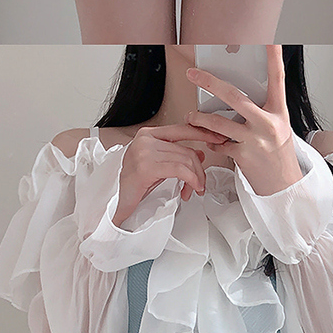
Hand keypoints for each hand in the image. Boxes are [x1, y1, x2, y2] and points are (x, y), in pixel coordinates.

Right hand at [112, 121, 228, 224]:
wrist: (115, 203)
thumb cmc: (134, 185)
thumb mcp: (159, 166)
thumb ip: (177, 156)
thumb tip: (201, 153)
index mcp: (147, 135)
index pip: (181, 129)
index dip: (202, 133)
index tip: (217, 137)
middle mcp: (145, 139)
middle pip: (187, 150)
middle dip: (199, 170)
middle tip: (200, 185)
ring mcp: (144, 151)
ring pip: (186, 160)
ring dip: (196, 179)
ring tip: (193, 190)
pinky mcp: (146, 167)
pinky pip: (180, 170)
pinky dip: (191, 180)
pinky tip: (191, 189)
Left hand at [184, 48, 301, 197]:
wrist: (285, 186)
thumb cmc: (278, 152)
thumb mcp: (277, 126)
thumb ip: (260, 110)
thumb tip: (235, 94)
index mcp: (279, 112)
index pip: (278, 79)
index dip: (275, 58)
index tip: (271, 39)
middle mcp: (268, 124)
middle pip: (235, 97)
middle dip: (210, 83)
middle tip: (193, 74)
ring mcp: (255, 141)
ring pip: (219, 123)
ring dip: (199, 119)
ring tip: (191, 117)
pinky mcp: (243, 157)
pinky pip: (219, 145)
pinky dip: (211, 142)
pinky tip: (210, 141)